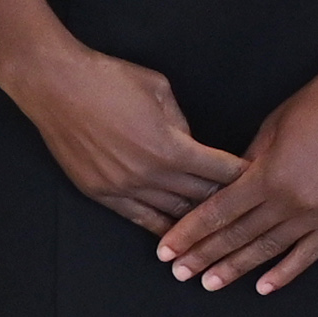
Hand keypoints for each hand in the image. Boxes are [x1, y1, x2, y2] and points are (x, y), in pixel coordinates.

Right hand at [0, 0, 239, 235]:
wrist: (55, 84)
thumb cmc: (108, 77)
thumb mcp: (159, 89)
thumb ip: (182, 122)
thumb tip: (191, 144)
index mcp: (171, 147)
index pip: (221, 172)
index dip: (244, 178)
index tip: (263, 183)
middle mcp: (150, 174)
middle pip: (201, 198)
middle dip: (225, 203)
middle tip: (244, 212)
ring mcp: (123, 187)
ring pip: (172, 215)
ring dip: (195, 222)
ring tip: (216, 232)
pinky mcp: (101, 193)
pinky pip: (139, 219)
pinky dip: (161, 229)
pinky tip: (176, 239)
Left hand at [156, 0, 317, 294]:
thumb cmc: (316, 105)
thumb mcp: (270, 129)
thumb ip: (247, 164)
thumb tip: (224, 189)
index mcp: (267, 174)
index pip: (218, 212)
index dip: (190, 233)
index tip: (166, 250)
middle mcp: (291, 200)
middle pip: (238, 235)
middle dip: (205, 256)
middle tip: (179, 273)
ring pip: (269, 249)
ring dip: (237, 268)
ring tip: (211, 283)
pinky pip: (309, 254)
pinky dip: (285, 272)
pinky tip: (263, 287)